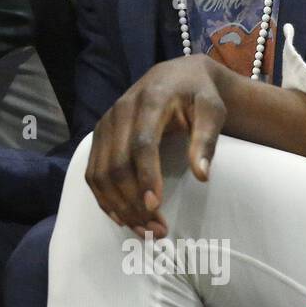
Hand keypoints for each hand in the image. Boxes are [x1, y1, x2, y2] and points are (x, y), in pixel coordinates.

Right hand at [86, 55, 227, 238]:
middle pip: (116, 164)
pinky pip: (92, 173)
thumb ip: (206, 140)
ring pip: (99, 173)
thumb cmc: (198, 95)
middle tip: (156, 230)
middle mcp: (119, 112)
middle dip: (132, 201)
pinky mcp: (98, 136)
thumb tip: (202, 176)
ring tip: (142, 229)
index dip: (145, 176)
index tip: (155, 207)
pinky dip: (103, 198)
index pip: (141, 144)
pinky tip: (121, 217)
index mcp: (149, 101)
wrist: (176, 76)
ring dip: (117, 206)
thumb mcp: (212, 111)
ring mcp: (105, 124)